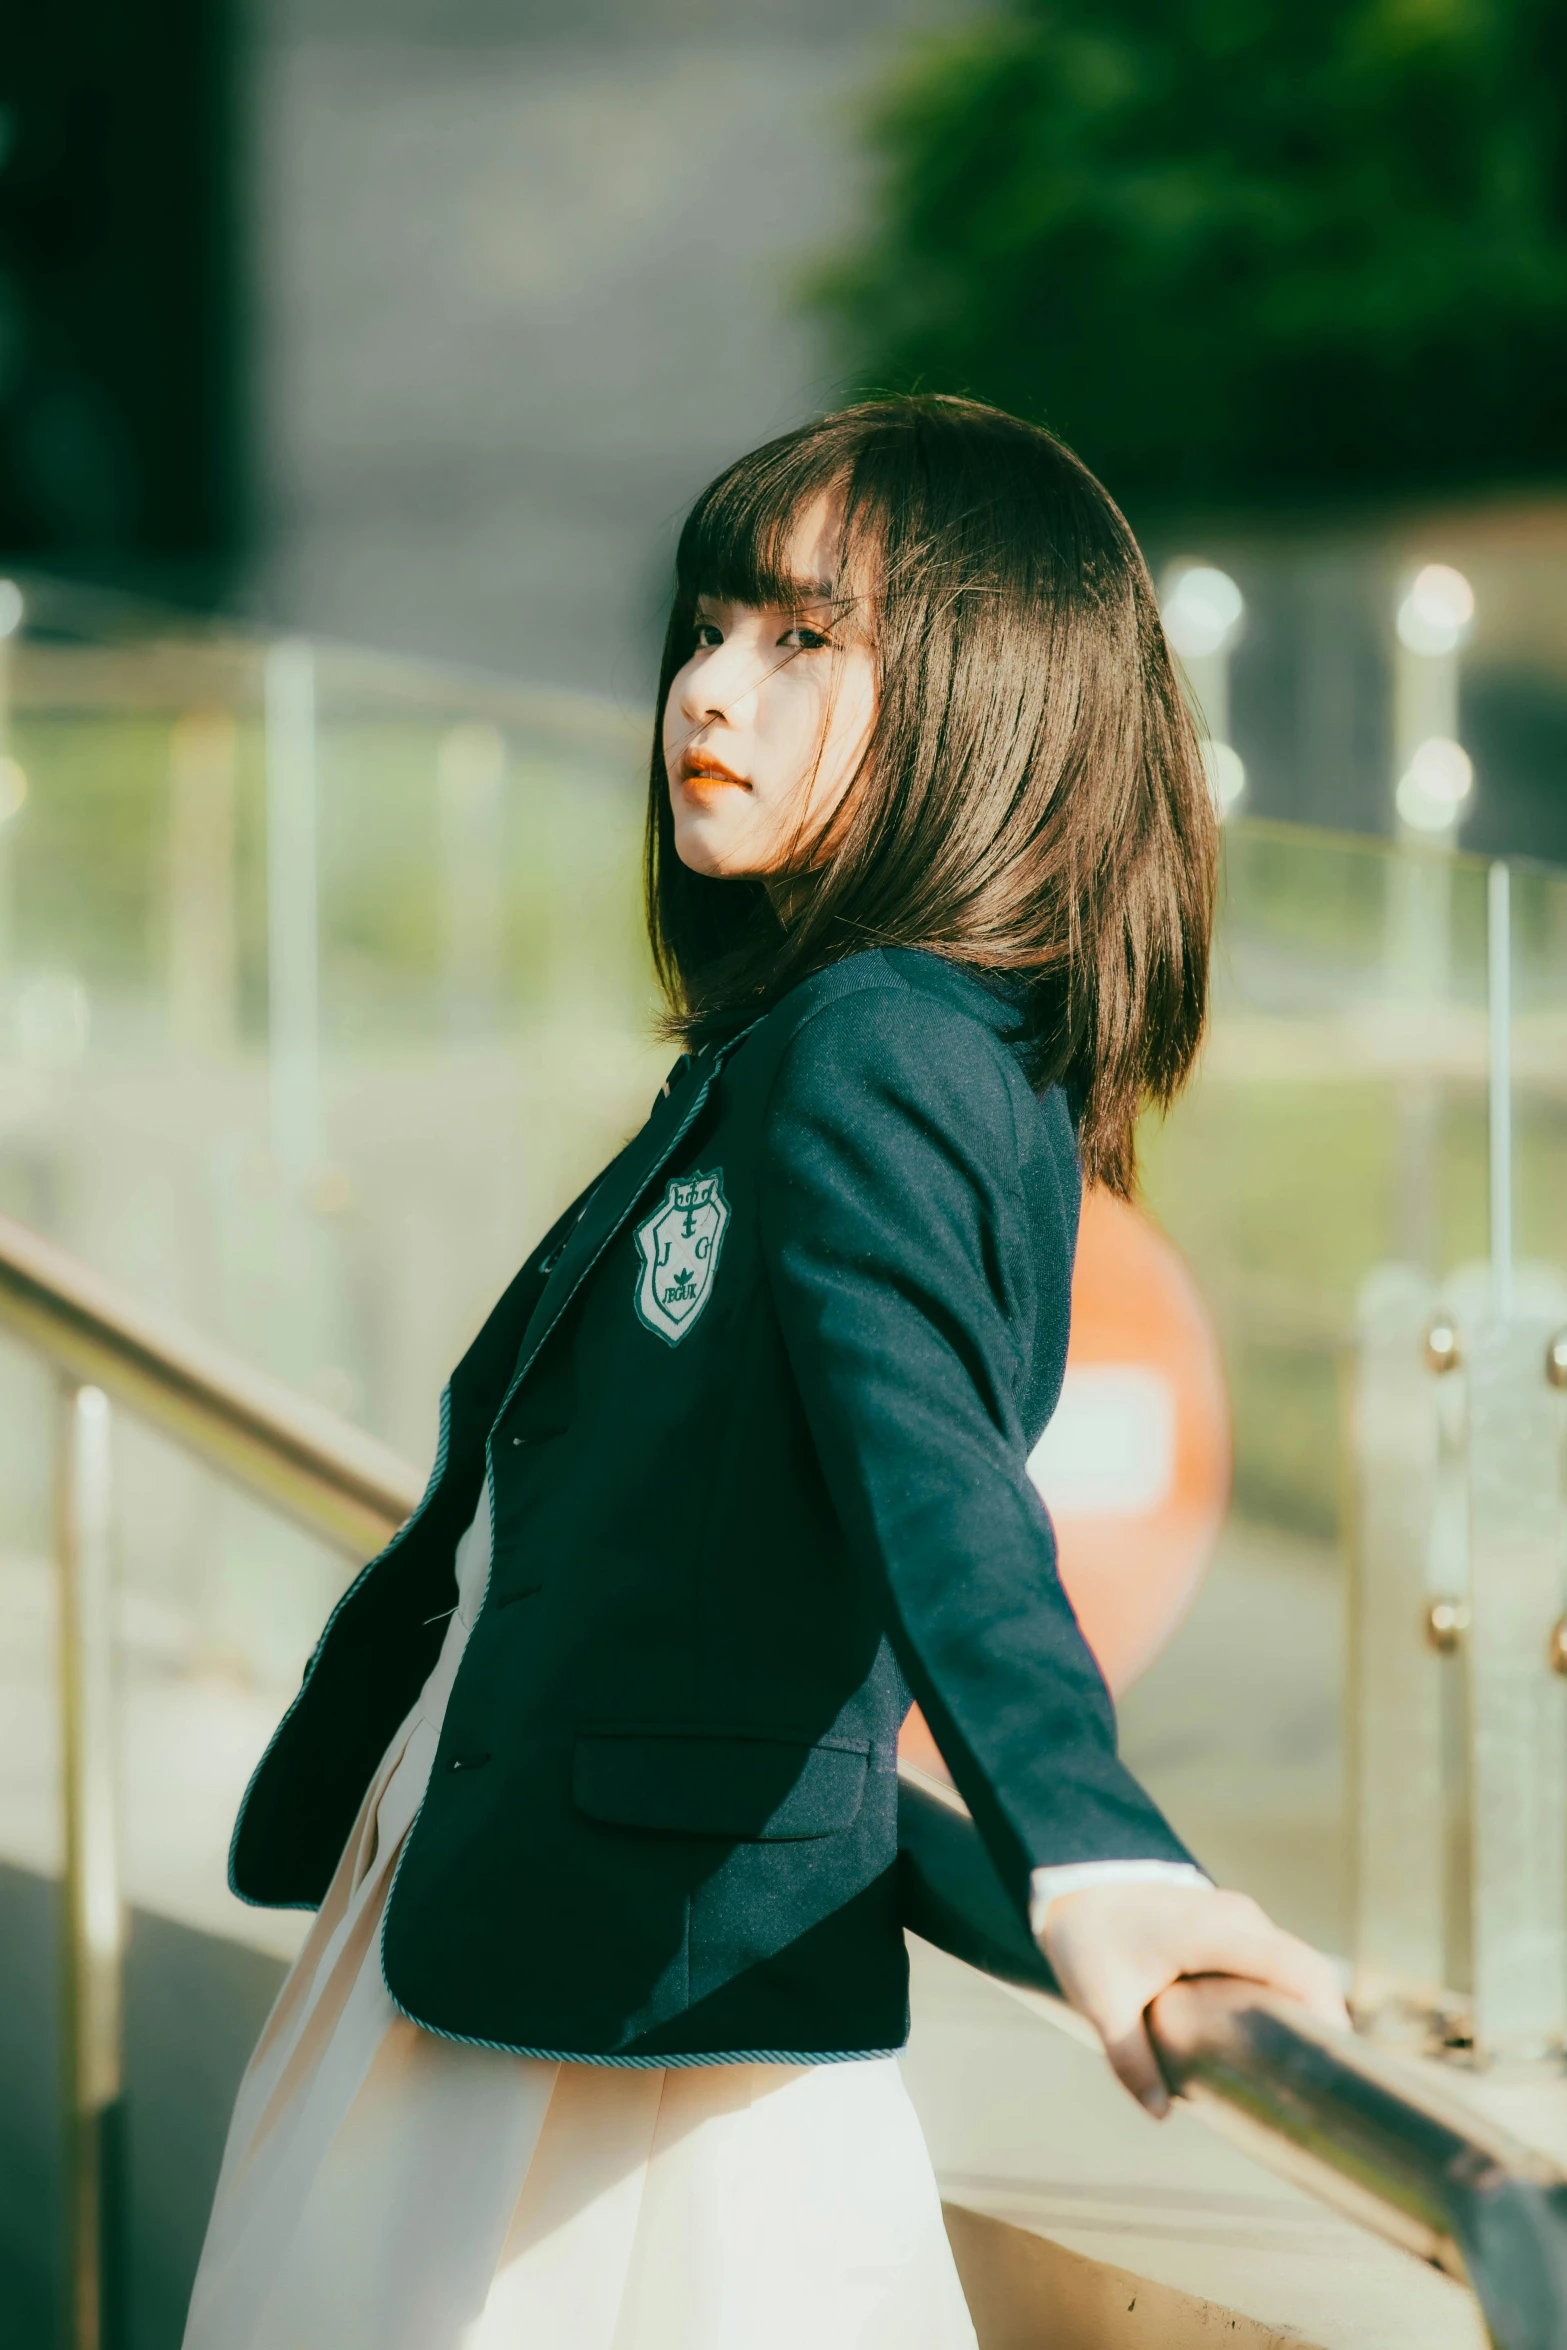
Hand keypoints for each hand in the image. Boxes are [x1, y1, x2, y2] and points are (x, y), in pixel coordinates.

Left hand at [1039, 1880, 1347, 2117]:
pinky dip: (1288, 1991)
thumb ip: (1130, 2059)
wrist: (1071, 1882)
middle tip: (1326, 2080)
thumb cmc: (1088, 1939)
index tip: (1339, 2060)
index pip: (1294, 1966)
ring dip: (1307, 2006)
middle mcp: (1237, 1917)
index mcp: (1212, 1933)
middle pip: (1307, 1967)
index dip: (1326, 2009)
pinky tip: (1277, 2034)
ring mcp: (1237, 1915)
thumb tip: (1161, 2113)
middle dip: (1325, 2019)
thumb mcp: (1101, 2002)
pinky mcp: (1232, 1921)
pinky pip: (1275, 1955)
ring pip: (1293, 1960)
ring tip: (1306, 2066)